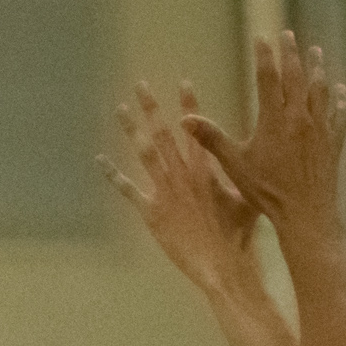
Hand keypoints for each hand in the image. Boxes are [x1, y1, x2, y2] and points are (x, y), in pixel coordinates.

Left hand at [98, 81, 257, 297]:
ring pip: (145, 153)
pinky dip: (113, 175)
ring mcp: (165, 192)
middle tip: (140, 86)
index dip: (189, 104)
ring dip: (132, 130)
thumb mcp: (245, 199)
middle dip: (152, 108)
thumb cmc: (238, 234)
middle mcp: (183, 174)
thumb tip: (242, 165)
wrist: (222, 263)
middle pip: (164, 134)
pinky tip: (100, 161)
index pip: (195, 129)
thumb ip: (237, 178)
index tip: (183, 82)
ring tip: (121, 110)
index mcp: (206, 169)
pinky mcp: (152, 212)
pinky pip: (128, 190)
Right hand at [183, 32, 345, 240]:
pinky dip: (339, 100)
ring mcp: (320, 128)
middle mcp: (300, 117)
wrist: (305, 212)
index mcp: (274, 119)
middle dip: (292, 54)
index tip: (262, 38)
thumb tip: (185, 119)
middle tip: (289, 35)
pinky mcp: (333, 142)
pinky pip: (339, 115)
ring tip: (316, 52)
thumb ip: (211, 139)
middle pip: (297, 77)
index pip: (268, 78)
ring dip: (318, 69)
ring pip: (320, 90)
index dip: (265, 56)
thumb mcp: (234, 165)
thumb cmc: (267, 191)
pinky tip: (340, 91)